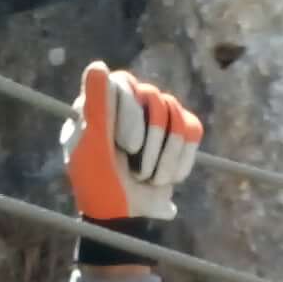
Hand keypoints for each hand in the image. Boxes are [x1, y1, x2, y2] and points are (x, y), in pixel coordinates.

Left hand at [61, 62, 200, 230]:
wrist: (125, 216)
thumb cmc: (100, 183)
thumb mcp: (91, 148)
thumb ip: (95, 107)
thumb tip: (97, 65)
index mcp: (102, 103)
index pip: (125, 84)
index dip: (131, 115)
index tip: (127, 146)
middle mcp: (129, 103)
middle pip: (155, 98)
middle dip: (150, 143)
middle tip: (136, 170)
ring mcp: (156, 116)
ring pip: (175, 115)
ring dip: (164, 156)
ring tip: (147, 177)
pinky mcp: (178, 132)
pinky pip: (192, 130)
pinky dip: (181, 159)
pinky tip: (166, 177)